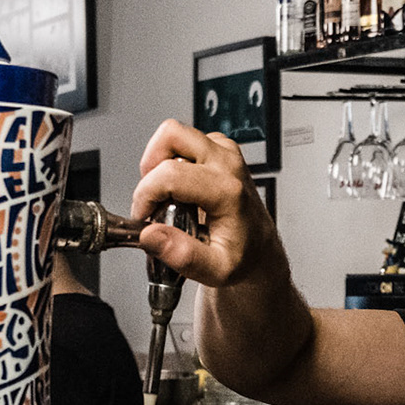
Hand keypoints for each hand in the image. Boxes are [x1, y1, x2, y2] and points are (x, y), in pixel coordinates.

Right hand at [131, 119, 278, 289]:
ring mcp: (225, 153)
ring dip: (159, 163)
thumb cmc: (243, 257)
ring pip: (176, 135)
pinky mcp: (219, 150)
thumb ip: (182, 255)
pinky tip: (175, 188)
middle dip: (150, 166)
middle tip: (152, 197)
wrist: (261, 249)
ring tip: (164, 195)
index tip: (143, 217)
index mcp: (228, 190)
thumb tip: (150, 235)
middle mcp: (227, 164)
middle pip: (172, 136)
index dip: (146, 195)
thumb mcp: (215, 269)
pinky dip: (170, 160)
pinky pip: (184, 142)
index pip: (170, 174)